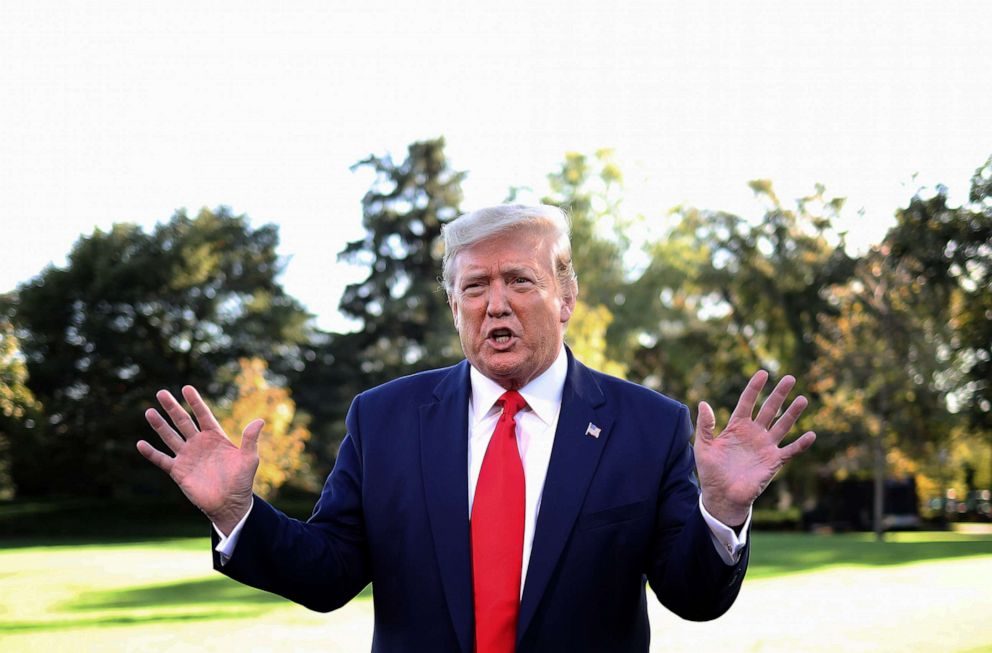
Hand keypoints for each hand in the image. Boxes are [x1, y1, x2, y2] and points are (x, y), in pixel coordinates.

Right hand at [136, 385, 263, 534]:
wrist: (229, 504)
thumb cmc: (242, 481)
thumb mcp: (249, 458)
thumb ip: (251, 439)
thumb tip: (260, 420)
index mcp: (215, 437)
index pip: (203, 415)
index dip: (195, 402)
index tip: (186, 388)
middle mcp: (199, 443)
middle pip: (183, 422)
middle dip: (173, 408)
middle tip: (162, 393)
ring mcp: (187, 456)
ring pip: (170, 436)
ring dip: (160, 425)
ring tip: (149, 411)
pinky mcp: (178, 471)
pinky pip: (162, 460)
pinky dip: (151, 453)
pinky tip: (140, 444)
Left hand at [694, 370, 815, 526]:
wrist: (721, 496)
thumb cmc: (711, 471)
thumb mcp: (703, 447)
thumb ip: (705, 426)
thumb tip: (704, 403)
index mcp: (737, 426)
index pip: (747, 402)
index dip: (754, 388)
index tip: (762, 373)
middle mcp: (754, 433)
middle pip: (769, 409)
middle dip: (779, 394)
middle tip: (789, 378)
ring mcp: (765, 446)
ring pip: (782, 425)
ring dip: (792, 413)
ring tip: (803, 399)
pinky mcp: (773, 461)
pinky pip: (790, 451)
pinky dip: (801, 444)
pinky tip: (811, 435)